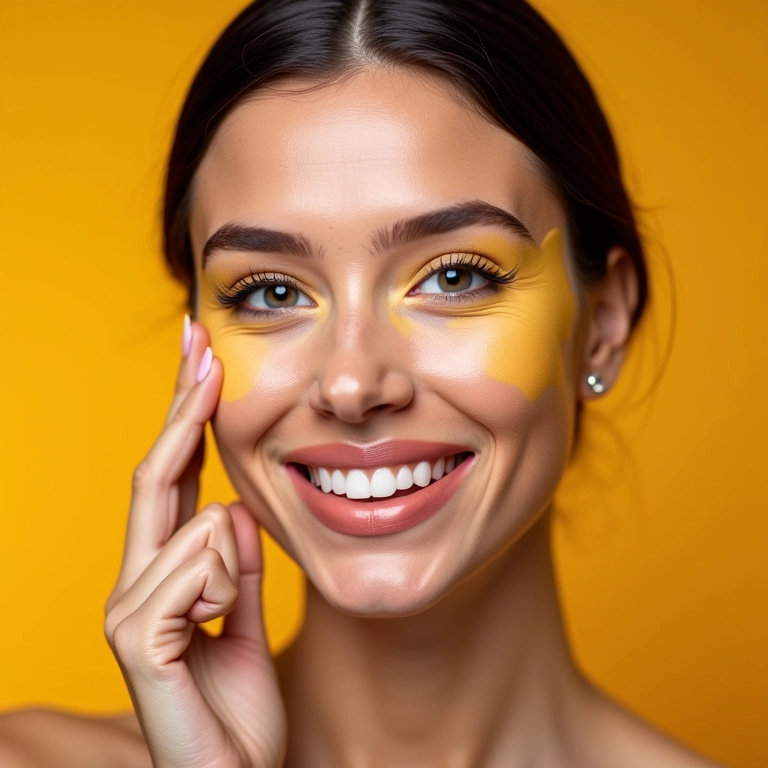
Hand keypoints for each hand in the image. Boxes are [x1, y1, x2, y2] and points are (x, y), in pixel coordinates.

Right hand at [104, 320, 285, 767]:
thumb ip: (237, 563)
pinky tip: (215, 628)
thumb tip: (233, 508)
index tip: (203, 360)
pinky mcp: (138, 637)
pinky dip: (222, 586)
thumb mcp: (247, 614)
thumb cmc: (238, 704)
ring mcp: (127, 608)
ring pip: (195, 523)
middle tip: (201, 344)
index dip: (184, 417)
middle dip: (183, 406)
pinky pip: (196, 569)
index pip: (170, 477)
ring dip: (230, 560)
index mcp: (164, 571)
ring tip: (227, 615)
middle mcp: (133, 581)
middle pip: (157, 472)